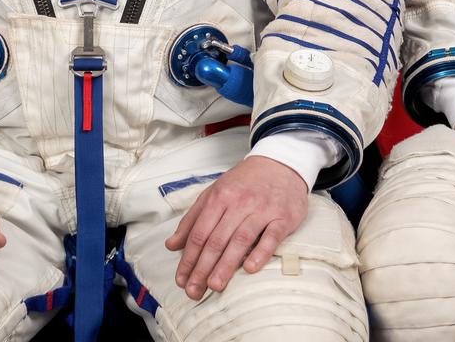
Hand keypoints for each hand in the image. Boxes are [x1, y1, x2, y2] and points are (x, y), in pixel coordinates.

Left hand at [165, 155, 306, 298]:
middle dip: (202, 267)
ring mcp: (261, 209)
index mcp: (218, 197)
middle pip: (216, 239)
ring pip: (240, 239)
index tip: (181, 279)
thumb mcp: (214, 193)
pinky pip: (271, 237)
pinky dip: (260, 253)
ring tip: (215, 286)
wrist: (280, 164)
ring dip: (226, 265)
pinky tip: (250, 269)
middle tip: (194, 291)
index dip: (188, 258)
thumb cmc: (244, 183)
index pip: (199, 232)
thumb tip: (172, 245)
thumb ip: (192, 219)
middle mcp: (238, 203)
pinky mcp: (283, 217)